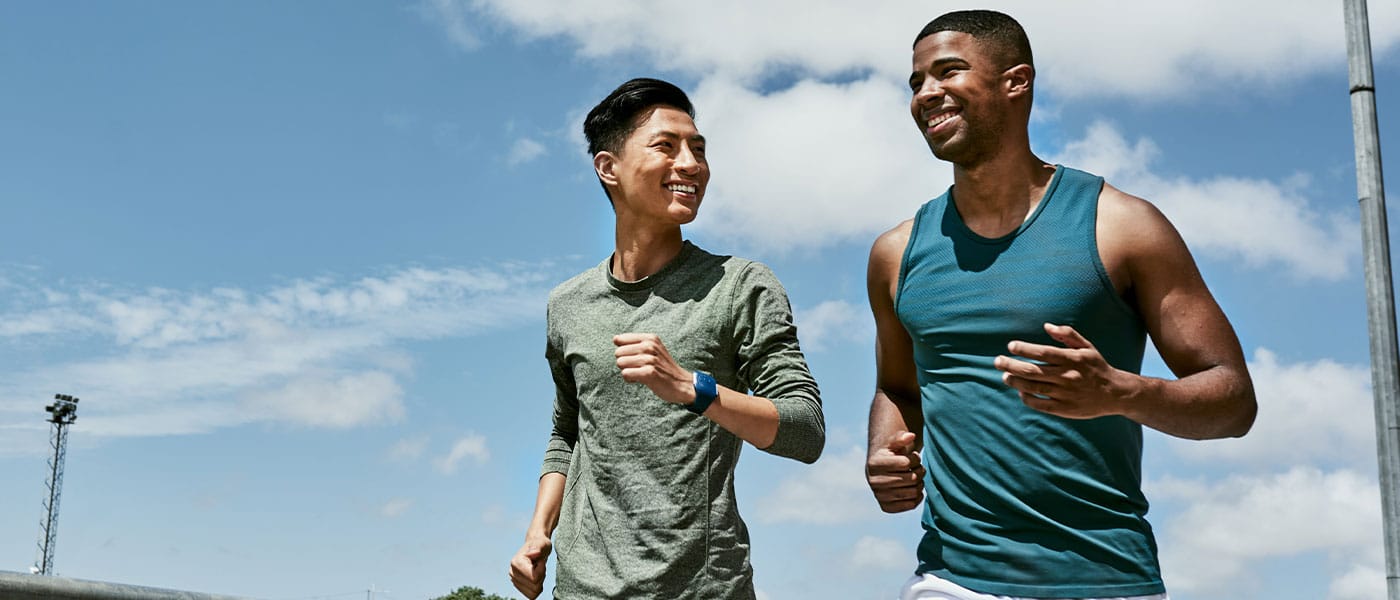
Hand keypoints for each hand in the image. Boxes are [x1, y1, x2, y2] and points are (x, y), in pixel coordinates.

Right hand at [508, 534, 551, 598]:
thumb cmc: (540, 544)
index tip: (540, 560)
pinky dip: (537, 587)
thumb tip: (534, 553)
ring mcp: (514, 581)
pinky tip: (535, 576)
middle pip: (534, 586)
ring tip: (537, 569)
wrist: (536, 548)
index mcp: (516, 563)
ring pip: (534, 592)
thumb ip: (538, 547)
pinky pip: (532, 595)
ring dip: (540, 582)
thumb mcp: (542, 543)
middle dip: (541, 576)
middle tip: (539, 564)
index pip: (534, 578)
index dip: (541, 570)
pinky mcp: (519, 587)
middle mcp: (512, 573)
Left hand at [613, 333, 694, 405]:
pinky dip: (630, 379)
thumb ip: (636, 343)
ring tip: (641, 373)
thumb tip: (615, 339)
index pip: (620, 339)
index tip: (634, 357)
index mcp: (650, 338)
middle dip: (625, 362)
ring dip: (627, 371)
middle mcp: (650, 346)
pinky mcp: (649, 373)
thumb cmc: (664, 367)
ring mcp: (650, 359)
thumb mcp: (654, 349)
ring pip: (620, 363)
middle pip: (618, 352)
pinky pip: (625, 374)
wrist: (681, 383)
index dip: (623, 351)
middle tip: (639, 367)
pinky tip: (641, 379)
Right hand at [866, 430, 924, 512]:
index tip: (914, 457)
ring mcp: (879, 496)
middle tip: (919, 468)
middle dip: (920, 471)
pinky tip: (914, 488)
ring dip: (920, 484)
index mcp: (874, 463)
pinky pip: (910, 505)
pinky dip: (917, 497)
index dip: (915, 459)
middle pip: (911, 478)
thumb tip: (910, 436)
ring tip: (917, 477)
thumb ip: (901, 437)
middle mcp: (874, 481)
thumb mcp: (893, 443)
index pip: (905, 463)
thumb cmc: (890, 454)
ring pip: (913, 492)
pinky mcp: (886, 507)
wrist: (880, 471)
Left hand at [994, 323, 1134, 418]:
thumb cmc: (1097, 366)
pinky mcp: (1065, 409)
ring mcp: (1065, 394)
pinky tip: (1020, 391)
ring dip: (1015, 382)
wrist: (1115, 393)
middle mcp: (1068, 376)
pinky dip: (1027, 398)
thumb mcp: (1087, 347)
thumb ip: (1068, 335)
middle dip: (1011, 366)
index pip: (1043, 353)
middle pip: (1033, 371)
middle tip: (997, 361)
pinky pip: (1040, 404)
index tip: (1010, 346)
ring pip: (1034, 388)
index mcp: (1072, 359)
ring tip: (1005, 376)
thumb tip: (1047, 326)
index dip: (1025, 349)